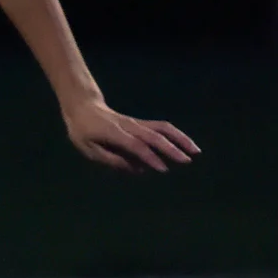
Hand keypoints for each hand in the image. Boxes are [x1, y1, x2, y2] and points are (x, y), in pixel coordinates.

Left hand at [62, 97, 199, 173]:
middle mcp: (129, 127)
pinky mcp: (141, 123)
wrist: (83, 107)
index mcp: (114, 134)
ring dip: (180, 139)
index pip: (136, 146)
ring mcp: (136, 123)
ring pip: (163, 128)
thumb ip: (110, 159)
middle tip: (186, 161)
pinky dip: (176, 135)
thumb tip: (135, 169)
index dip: (149, 157)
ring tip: (195, 152)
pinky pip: (161, 127)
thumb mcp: (87, 148)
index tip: (163, 169)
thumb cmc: (82, 131)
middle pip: (153, 136)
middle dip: (171, 149)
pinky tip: (186, 145)